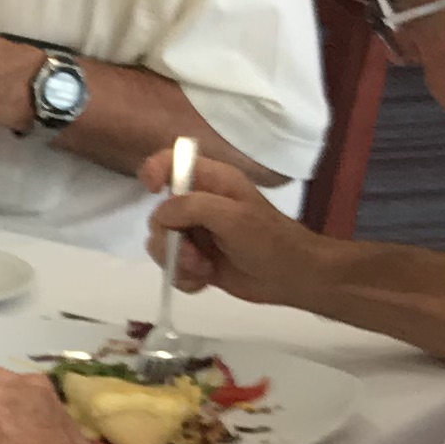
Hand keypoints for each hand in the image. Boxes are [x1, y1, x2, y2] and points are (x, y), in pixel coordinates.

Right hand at [139, 150, 319, 307]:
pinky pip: (172, 268)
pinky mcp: (195, 260)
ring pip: (161, 245)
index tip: (153, 192)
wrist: (291, 277)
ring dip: (177, 263)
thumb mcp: (232, 216)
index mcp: (211, 181)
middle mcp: (198, 205)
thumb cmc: (269, 240)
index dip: (154, 170)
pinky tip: (203, 281)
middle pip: (159, 214)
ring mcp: (196, 234)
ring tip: (203, 270)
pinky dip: (184, 277)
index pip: (171, 162)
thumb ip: (191, 208)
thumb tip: (161, 217)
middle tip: (194, 255)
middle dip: (170, 240)